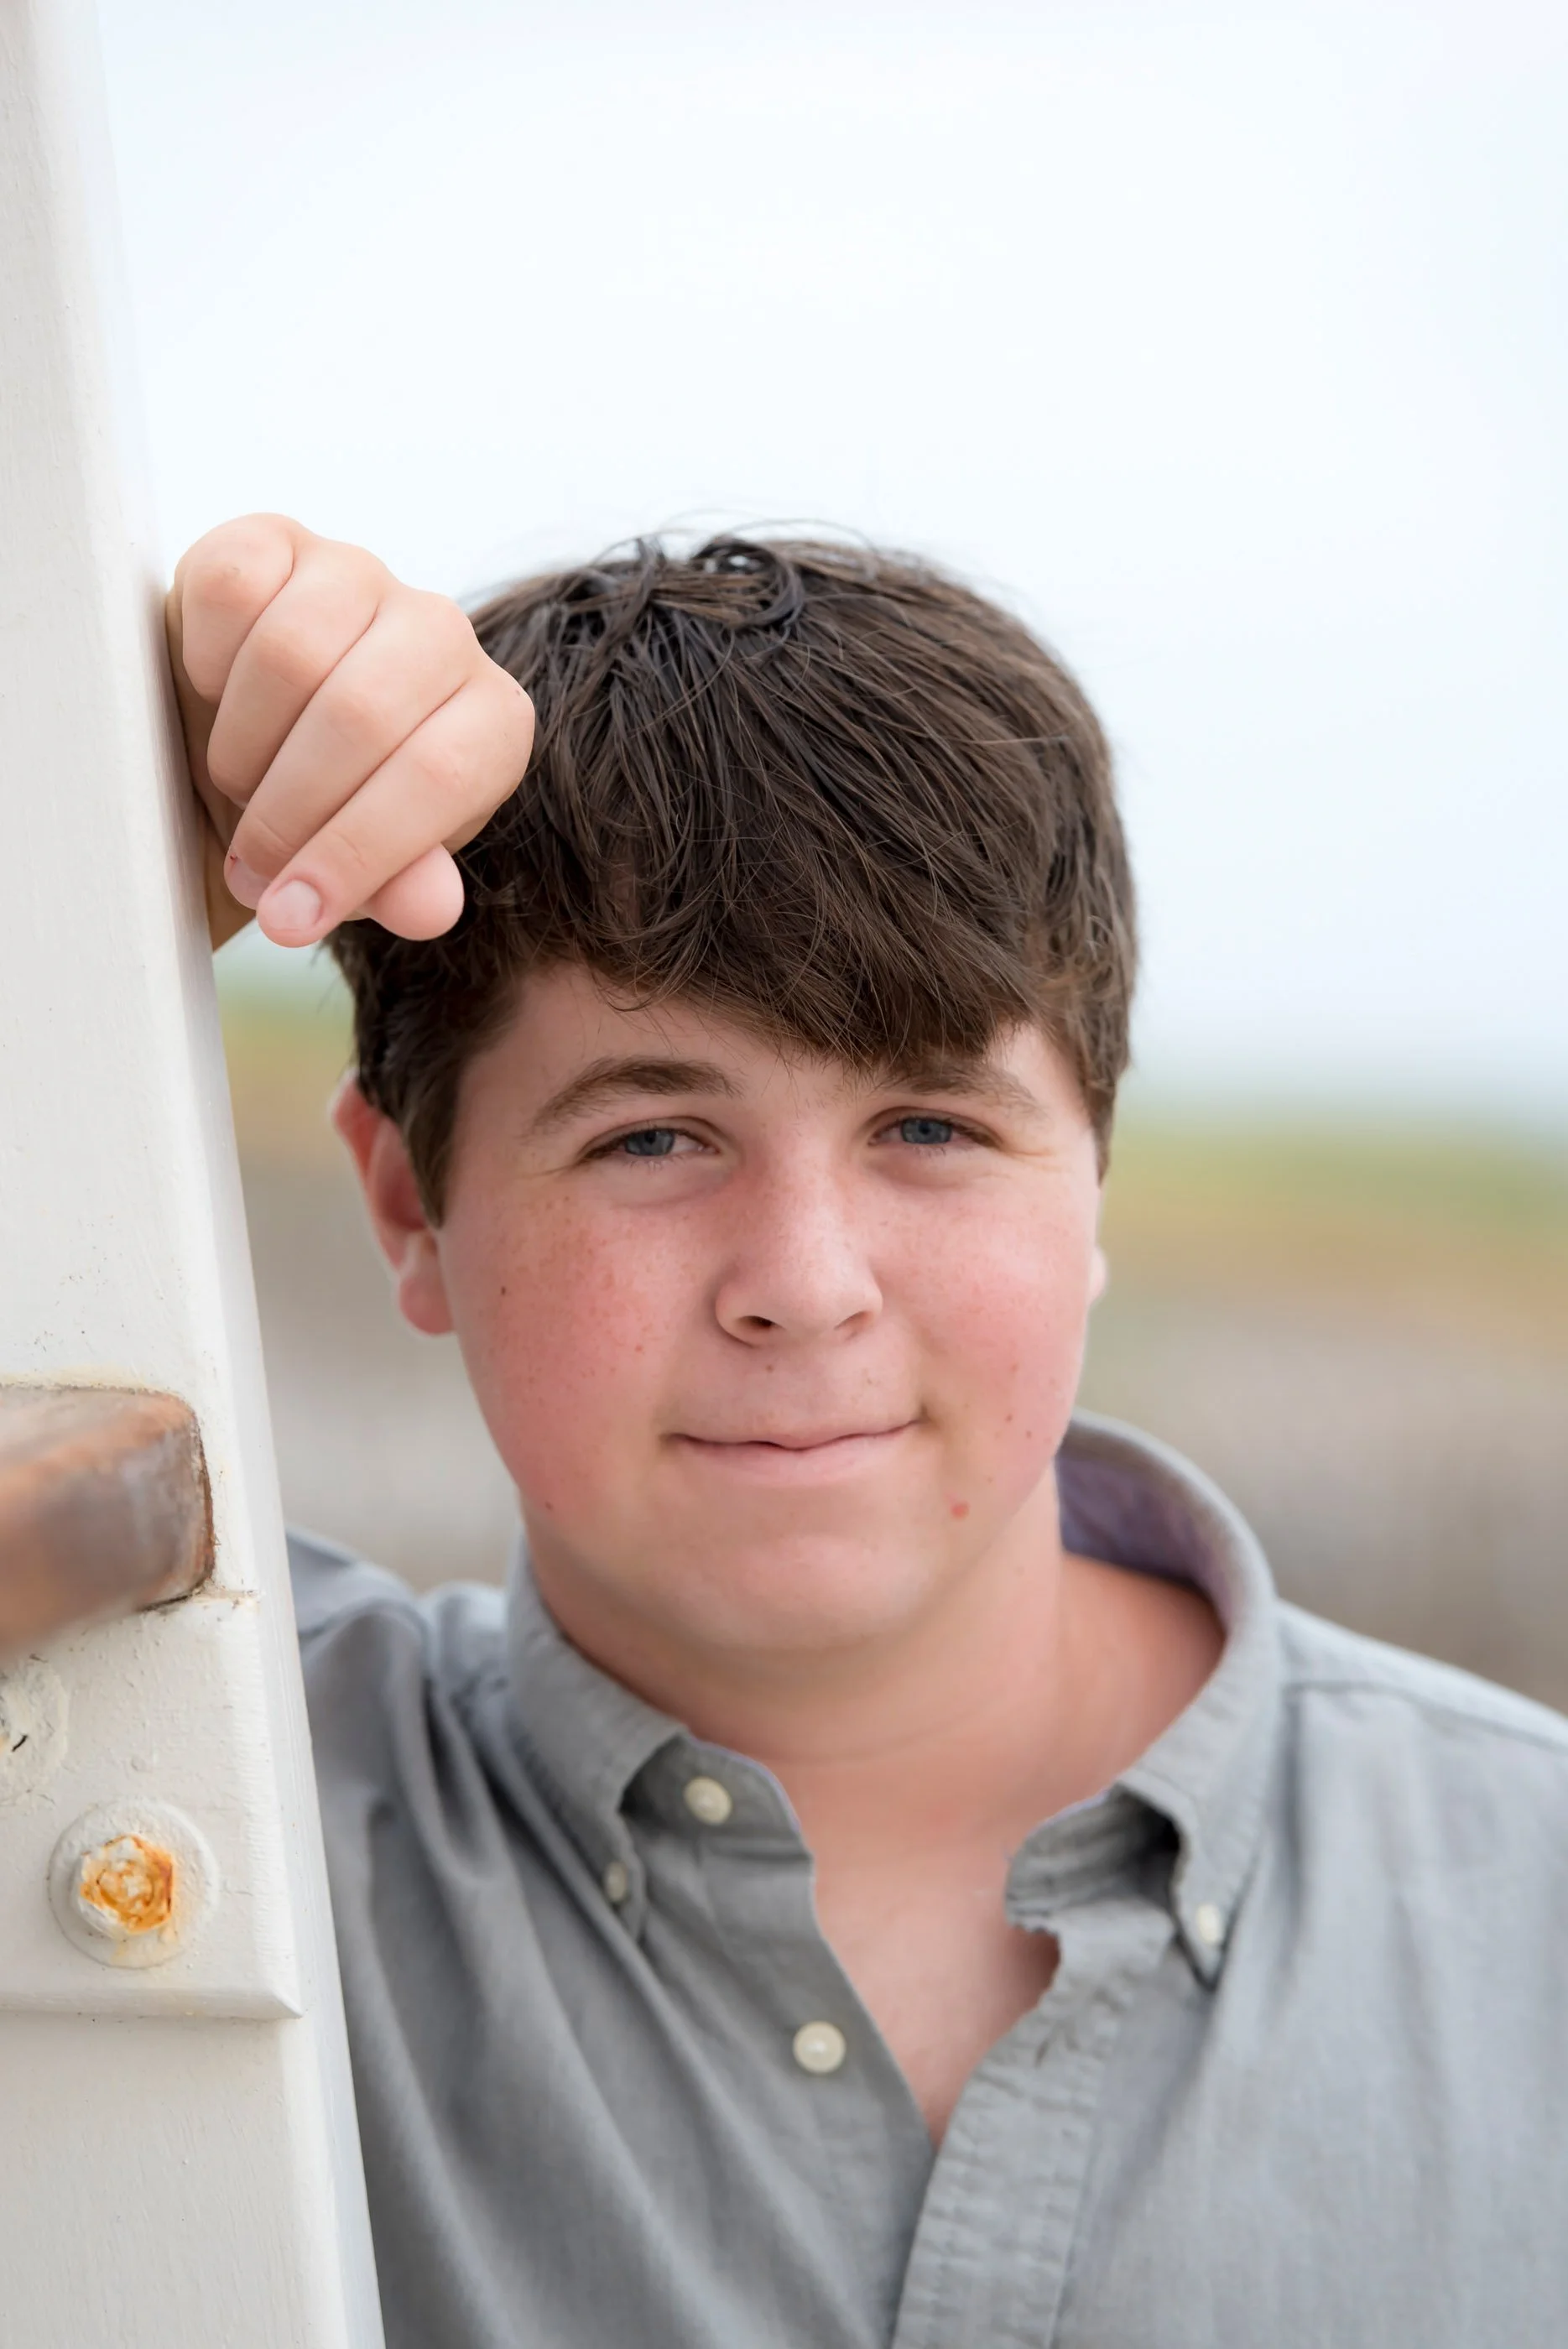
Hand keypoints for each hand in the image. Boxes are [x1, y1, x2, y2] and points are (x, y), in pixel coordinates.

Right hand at [166, 515, 534, 949]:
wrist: (244, 742)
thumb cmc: (326, 813)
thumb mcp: (369, 869)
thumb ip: (403, 888)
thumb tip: (429, 908)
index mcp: (492, 720)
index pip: (438, 776)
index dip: (355, 854)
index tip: (290, 916)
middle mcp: (443, 633)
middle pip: (359, 716)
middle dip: (286, 811)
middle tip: (253, 860)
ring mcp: (361, 576)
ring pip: (290, 653)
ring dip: (242, 747)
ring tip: (237, 784)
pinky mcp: (277, 540)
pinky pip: (231, 592)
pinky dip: (206, 663)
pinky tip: (214, 697)